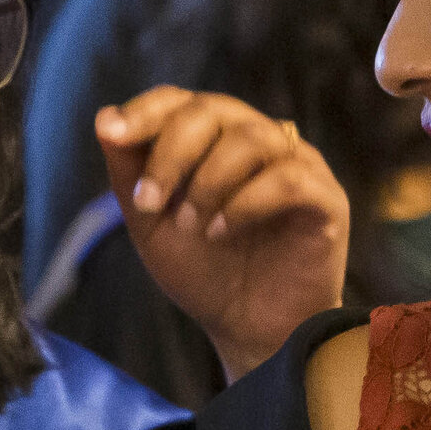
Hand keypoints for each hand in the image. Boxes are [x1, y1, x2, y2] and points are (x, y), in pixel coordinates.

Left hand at [95, 88, 352, 378]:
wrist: (247, 329)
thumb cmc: (203, 271)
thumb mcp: (151, 224)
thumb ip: (129, 172)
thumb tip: (104, 117)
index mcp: (215, 140)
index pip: (182, 100)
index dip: (146, 111)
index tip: (114, 135)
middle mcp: (259, 141)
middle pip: (215, 110)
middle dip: (171, 153)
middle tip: (148, 203)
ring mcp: (297, 165)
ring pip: (252, 138)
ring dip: (208, 181)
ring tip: (192, 226)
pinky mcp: (326, 199)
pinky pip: (289, 178)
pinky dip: (245, 203)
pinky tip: (220, 232)